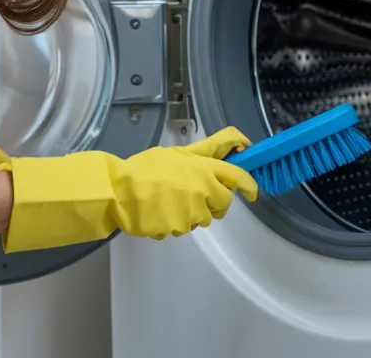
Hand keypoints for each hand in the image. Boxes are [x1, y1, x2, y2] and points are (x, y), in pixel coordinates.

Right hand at [0, 126, 258, 252]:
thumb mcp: (178, 152)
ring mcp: (192, 211)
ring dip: (193, 211)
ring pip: (205, 217)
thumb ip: (208, 150)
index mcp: (203, 167)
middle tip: (195, 194)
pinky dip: (175, 221)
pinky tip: (159, 211)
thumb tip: (239, 142)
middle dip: (215, 200)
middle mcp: (203, 190)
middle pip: (224, 202)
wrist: (119, 192)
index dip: (250, 184)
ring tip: (168, 200)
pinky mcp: (180, 228)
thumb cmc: (145, 169)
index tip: (252, 191)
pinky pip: (185, 227)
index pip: (239, 176)